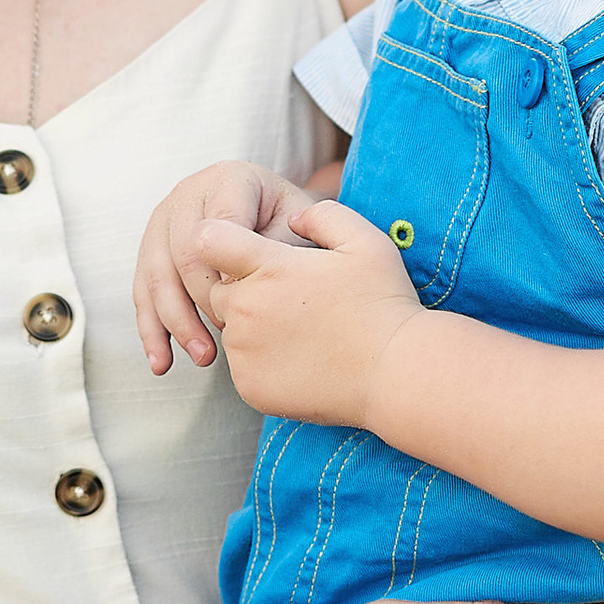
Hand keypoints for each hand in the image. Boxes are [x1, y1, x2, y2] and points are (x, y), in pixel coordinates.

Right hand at [135, 160, 319, 372]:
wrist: (280, 218)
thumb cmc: (295, 226)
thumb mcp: (299, 228)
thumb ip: (276, 249)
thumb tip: (245, 284)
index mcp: (228, 178)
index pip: (216, 229)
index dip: (229, 273)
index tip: (252, 307)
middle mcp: (189, 193)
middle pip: (182, 254)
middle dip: (203, 303)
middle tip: (231, 337)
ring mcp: (164, 220)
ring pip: (156, 276)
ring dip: (176, 324)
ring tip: (204, 357)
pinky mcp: (151, 249)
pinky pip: (143, 292)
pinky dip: (152, 330)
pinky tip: (162, 362)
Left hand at [193, 195, 423, 424]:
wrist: (395, 374)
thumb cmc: (384, 303)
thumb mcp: (365, 241)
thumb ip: (323, 216)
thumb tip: (292, 218)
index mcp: (268, 267)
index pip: (208, 240)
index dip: (225, 242)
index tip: (251, 254)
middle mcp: (246, 308)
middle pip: (220, 289)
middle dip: (246, 289)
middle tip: (294, 301)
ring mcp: (244, 352)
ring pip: (232, 330)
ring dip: (254, 328)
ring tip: (303, 333)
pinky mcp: (249, 386)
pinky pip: (243, 366)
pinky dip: (263, 363)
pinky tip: (303, 360)